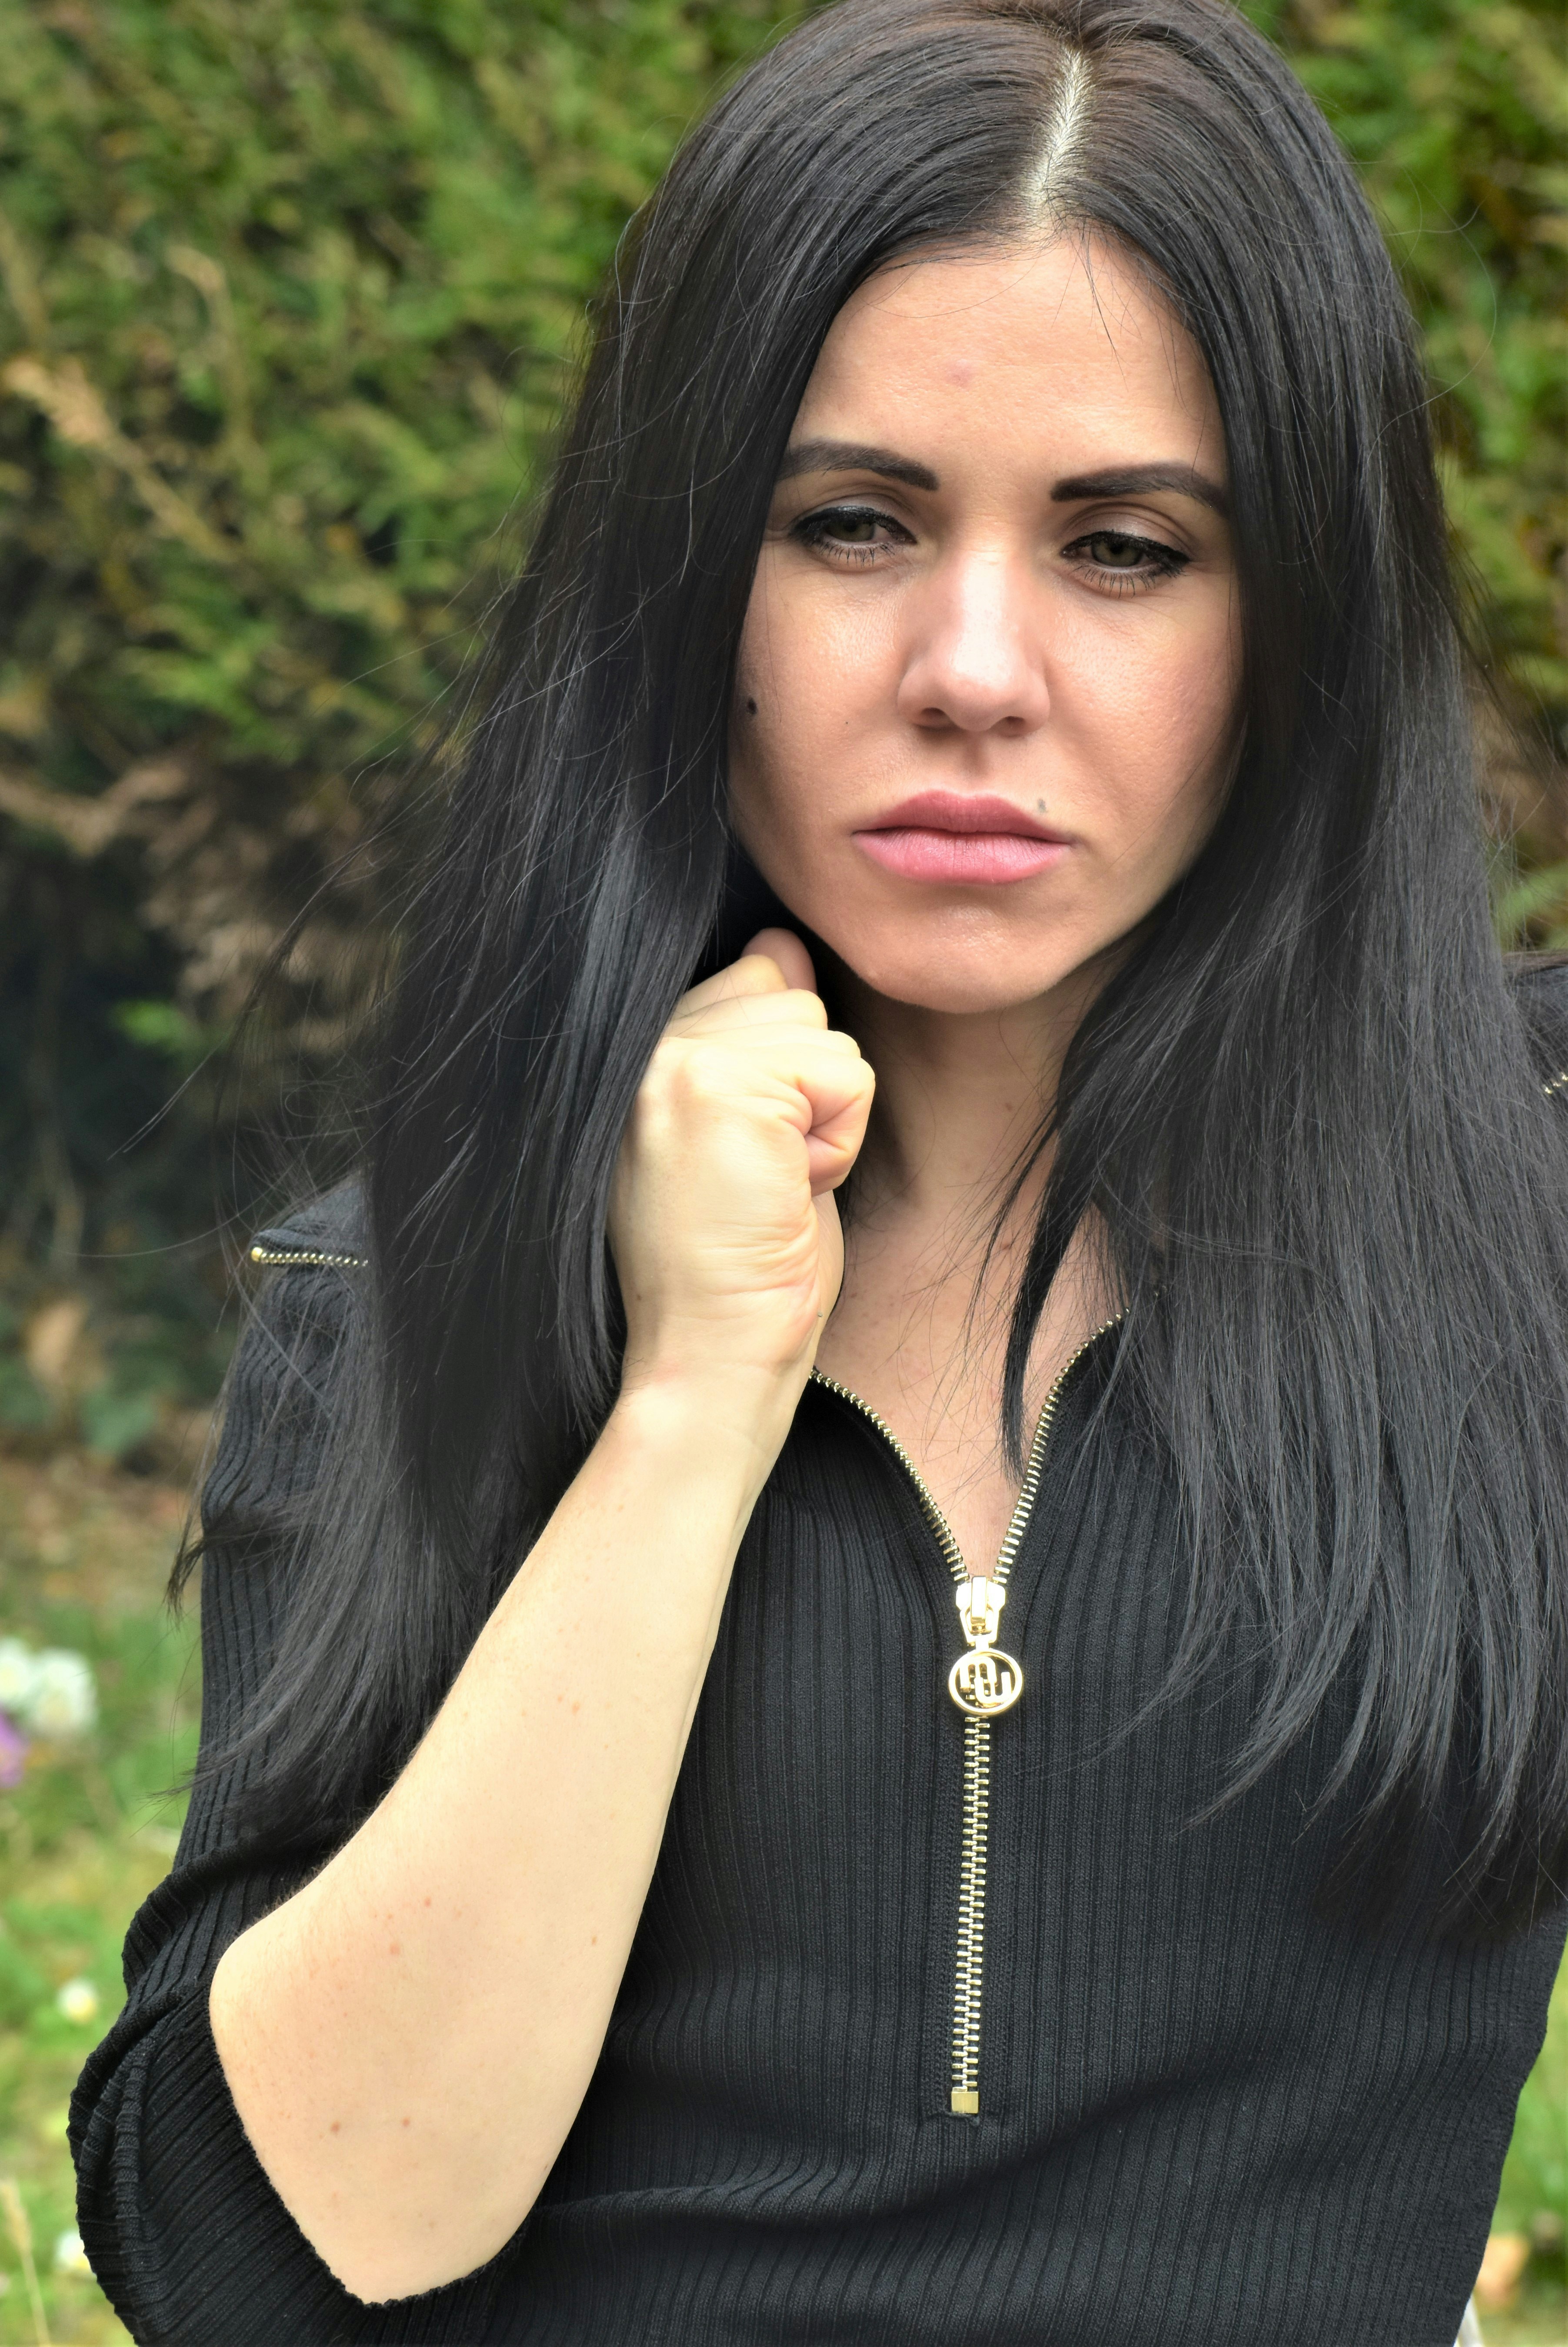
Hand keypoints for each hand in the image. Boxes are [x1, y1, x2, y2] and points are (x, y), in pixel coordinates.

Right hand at [609, 929, 873, 1414]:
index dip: (781, 1073)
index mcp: (638, 1051)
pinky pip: (844, 1075)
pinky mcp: (721, 1085)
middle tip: (758, 1177)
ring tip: (768, 1185)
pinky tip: (787, 1190)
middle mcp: (641, 1043)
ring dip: (824, 1121)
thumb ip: (756, 1036)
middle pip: (794, 997)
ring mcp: (675, 1059)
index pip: (754, 979)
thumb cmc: (734, 1265)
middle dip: (806, 1094)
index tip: (744, 1156)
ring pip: (824, 1034)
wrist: (709, 1355)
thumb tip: (784, 946)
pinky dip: (838, 1142)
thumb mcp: (748, 1133)